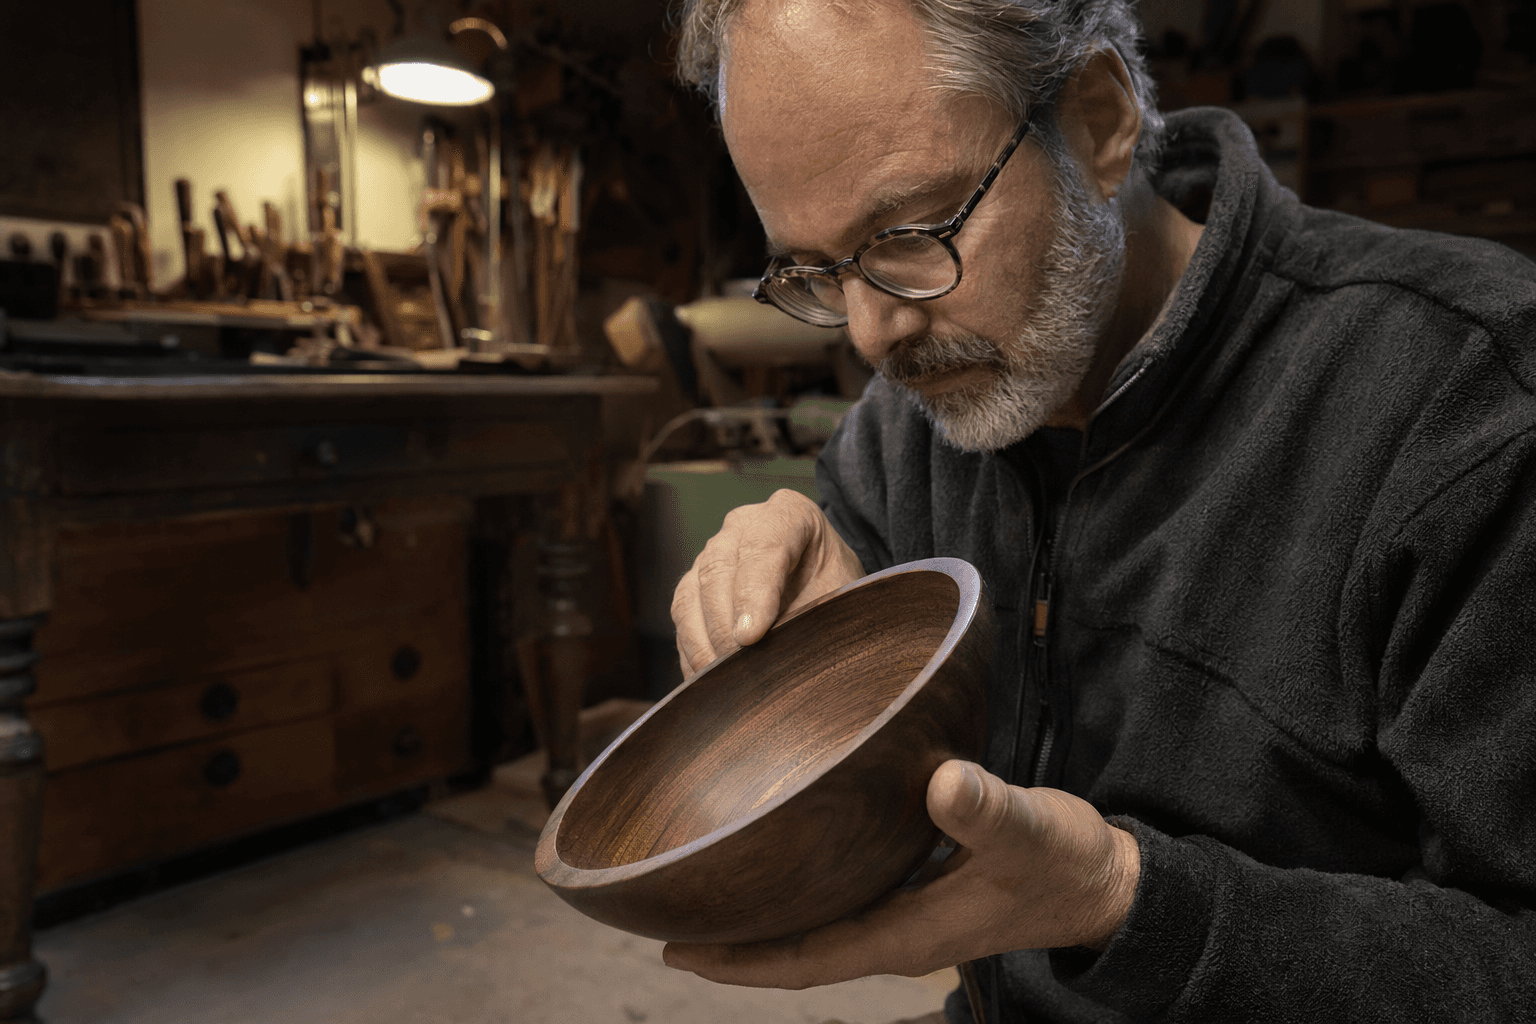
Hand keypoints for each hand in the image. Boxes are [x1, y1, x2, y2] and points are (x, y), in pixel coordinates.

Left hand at [662, 760, 1140, 988]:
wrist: (1104, 881)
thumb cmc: (1068, 863)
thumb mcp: (1032, 831)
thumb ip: (990, 809)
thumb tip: (943, 782)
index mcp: (906, 935)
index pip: (803, 959)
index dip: (738, 962)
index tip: (676, 951)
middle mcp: (895, 934)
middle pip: (794, 949)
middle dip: (732, 944)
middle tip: (666, 918)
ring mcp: (906, 915)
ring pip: (814, 923)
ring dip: (763, 915)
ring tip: (708, 889)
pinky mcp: (918, 889)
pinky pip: (843, 896)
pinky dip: (804, 884)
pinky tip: (786, 853)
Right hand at [671, 488, 864, 675]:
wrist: (824, 584)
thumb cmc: (835, 586)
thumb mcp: (840, 595)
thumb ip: (812, 614)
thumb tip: (778, 659)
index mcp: (788, 514)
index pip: (763, 547)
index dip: (754, 593)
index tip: (751, 636)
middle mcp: (742, 527)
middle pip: (717, 569)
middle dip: (723, 624)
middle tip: (735, 666)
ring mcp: (712, 554)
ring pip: (690, 595)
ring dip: (702, 642)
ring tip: (720, 680)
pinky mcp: (694, 586)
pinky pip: (682, 618)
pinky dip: (692, 651)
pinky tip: (708, 680)